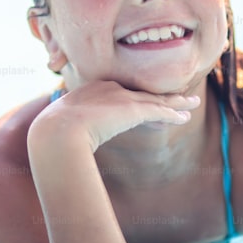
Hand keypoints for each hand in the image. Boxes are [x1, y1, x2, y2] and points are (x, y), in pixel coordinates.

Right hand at [29, 81, 200, 152]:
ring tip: (191, 103)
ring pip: (156, 99)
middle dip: (159, 97)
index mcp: (90, 91)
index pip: (119, 94)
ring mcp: (121, 97)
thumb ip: (65, 135)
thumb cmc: (50, 134)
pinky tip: (185, 117)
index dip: (134, 101)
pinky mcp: (133, 109)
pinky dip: (173, 114)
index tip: (145, 107)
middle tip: (176, 98)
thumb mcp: (57, 130)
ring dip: (175, 103)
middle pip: (141, 93)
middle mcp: (109, 89)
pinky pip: (160, 111)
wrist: (56, 130)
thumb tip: (60, 154)